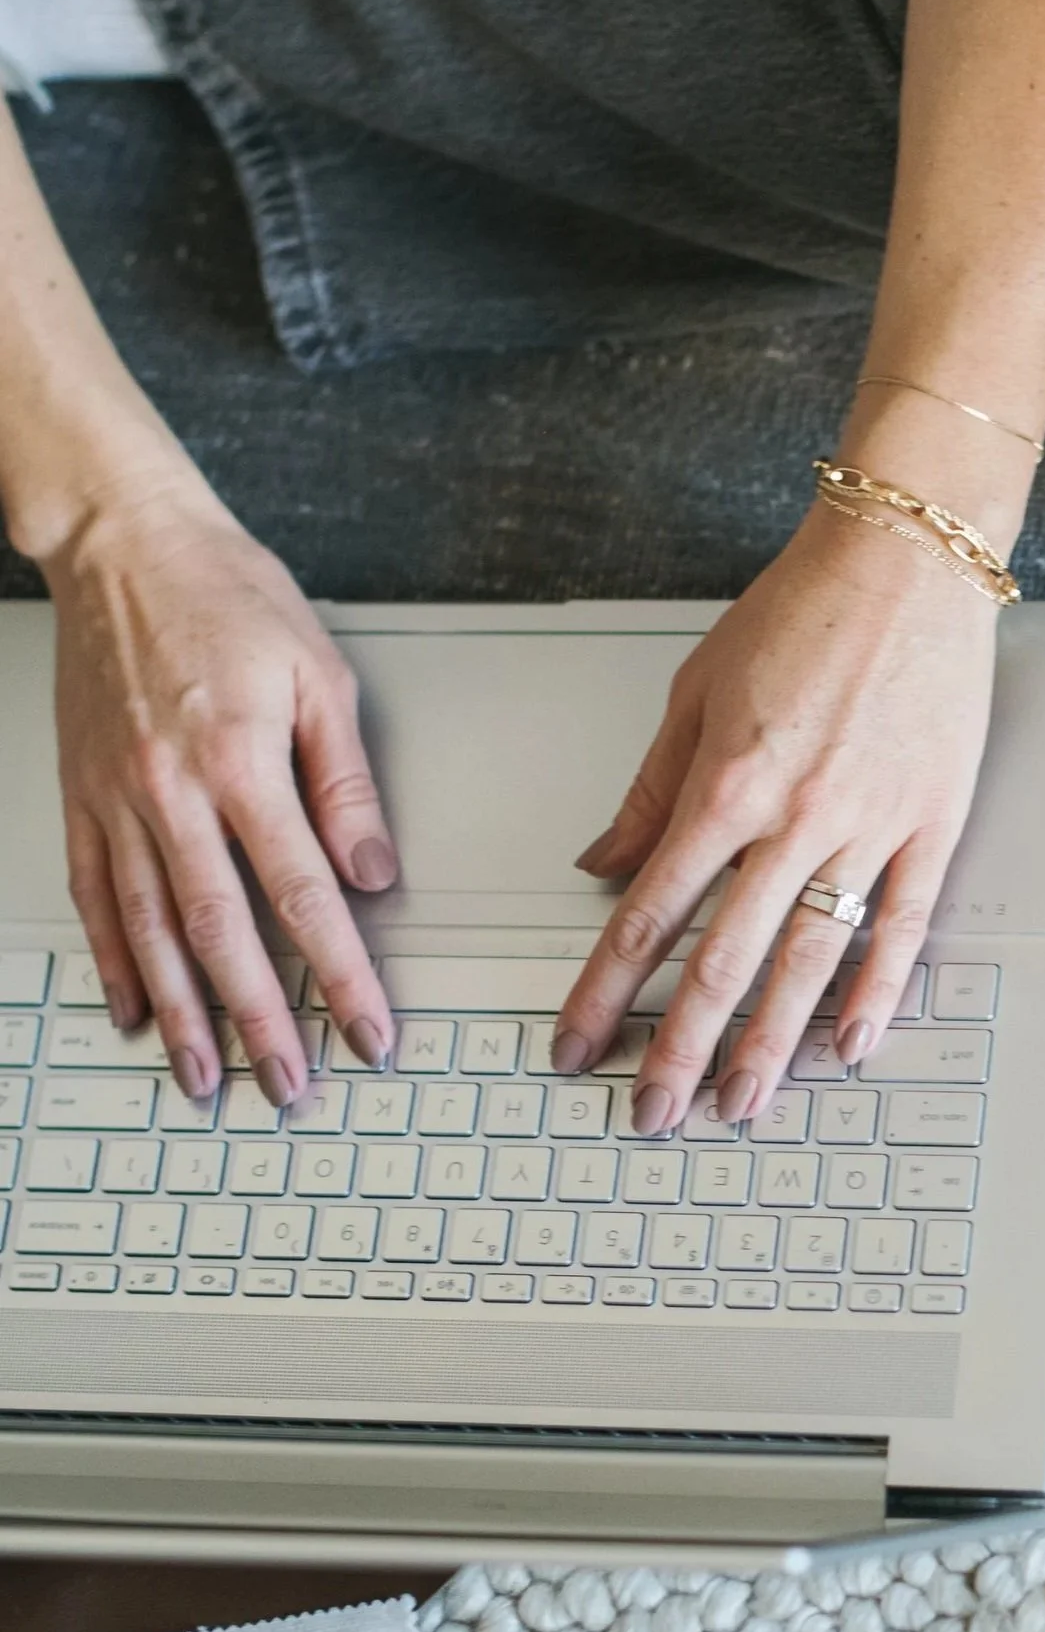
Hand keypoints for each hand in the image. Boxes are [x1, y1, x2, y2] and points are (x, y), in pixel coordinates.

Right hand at [45, 462, 399, 1104]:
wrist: (123, 544)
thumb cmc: (228, 596)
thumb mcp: (322, 675)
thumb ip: (349, 784)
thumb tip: (375, 874)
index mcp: (241, 762)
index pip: (305, 897)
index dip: (343, 976)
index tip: (371, 1032)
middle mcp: (171, 792)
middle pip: (222, 936)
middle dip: (260, 1022)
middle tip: (290, 1087)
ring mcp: (117, 800)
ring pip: (151, 932)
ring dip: (183, 1016)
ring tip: (208, 1079)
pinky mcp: (82, 797)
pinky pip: (96, 897)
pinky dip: (115, 962)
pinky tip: (133, 1012)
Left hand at [553, 504, 997, 1129]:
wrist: (907, 560)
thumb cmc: (801, 611)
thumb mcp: (696, 691)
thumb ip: (650, 791)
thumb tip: (602, 867)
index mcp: (725, 785)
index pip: (648, 915)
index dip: (604, 991)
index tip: (575, 1046)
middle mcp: (794, 819)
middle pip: (725, 960)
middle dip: (681, 1049)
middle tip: (653, 1115)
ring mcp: (869, 828)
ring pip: (811, 961)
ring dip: (771, 1045)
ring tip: (742, 1106)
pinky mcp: (932, 824)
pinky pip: (903, 926)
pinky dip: (876, 992)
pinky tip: (851, 1045)